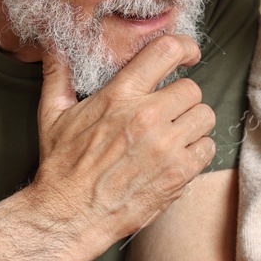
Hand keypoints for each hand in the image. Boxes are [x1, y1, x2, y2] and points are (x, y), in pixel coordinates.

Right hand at [29, 34, 214, 251]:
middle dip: (182, 99)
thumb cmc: (62, 166)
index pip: (166, 51)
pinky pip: (208, 148)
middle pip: (191, 88)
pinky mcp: (178, 173)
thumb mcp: (53, 115)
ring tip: (173, 136)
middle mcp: (146, 116)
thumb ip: (58, 75)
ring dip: (192, 124)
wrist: (69, 215)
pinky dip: (197, 152)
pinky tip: (176, 158)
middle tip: (168, 113)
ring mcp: (165, 146)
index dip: (184, 47)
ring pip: (204, 116)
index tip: (188, 55)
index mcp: (119, 95)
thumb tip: (53, 45)